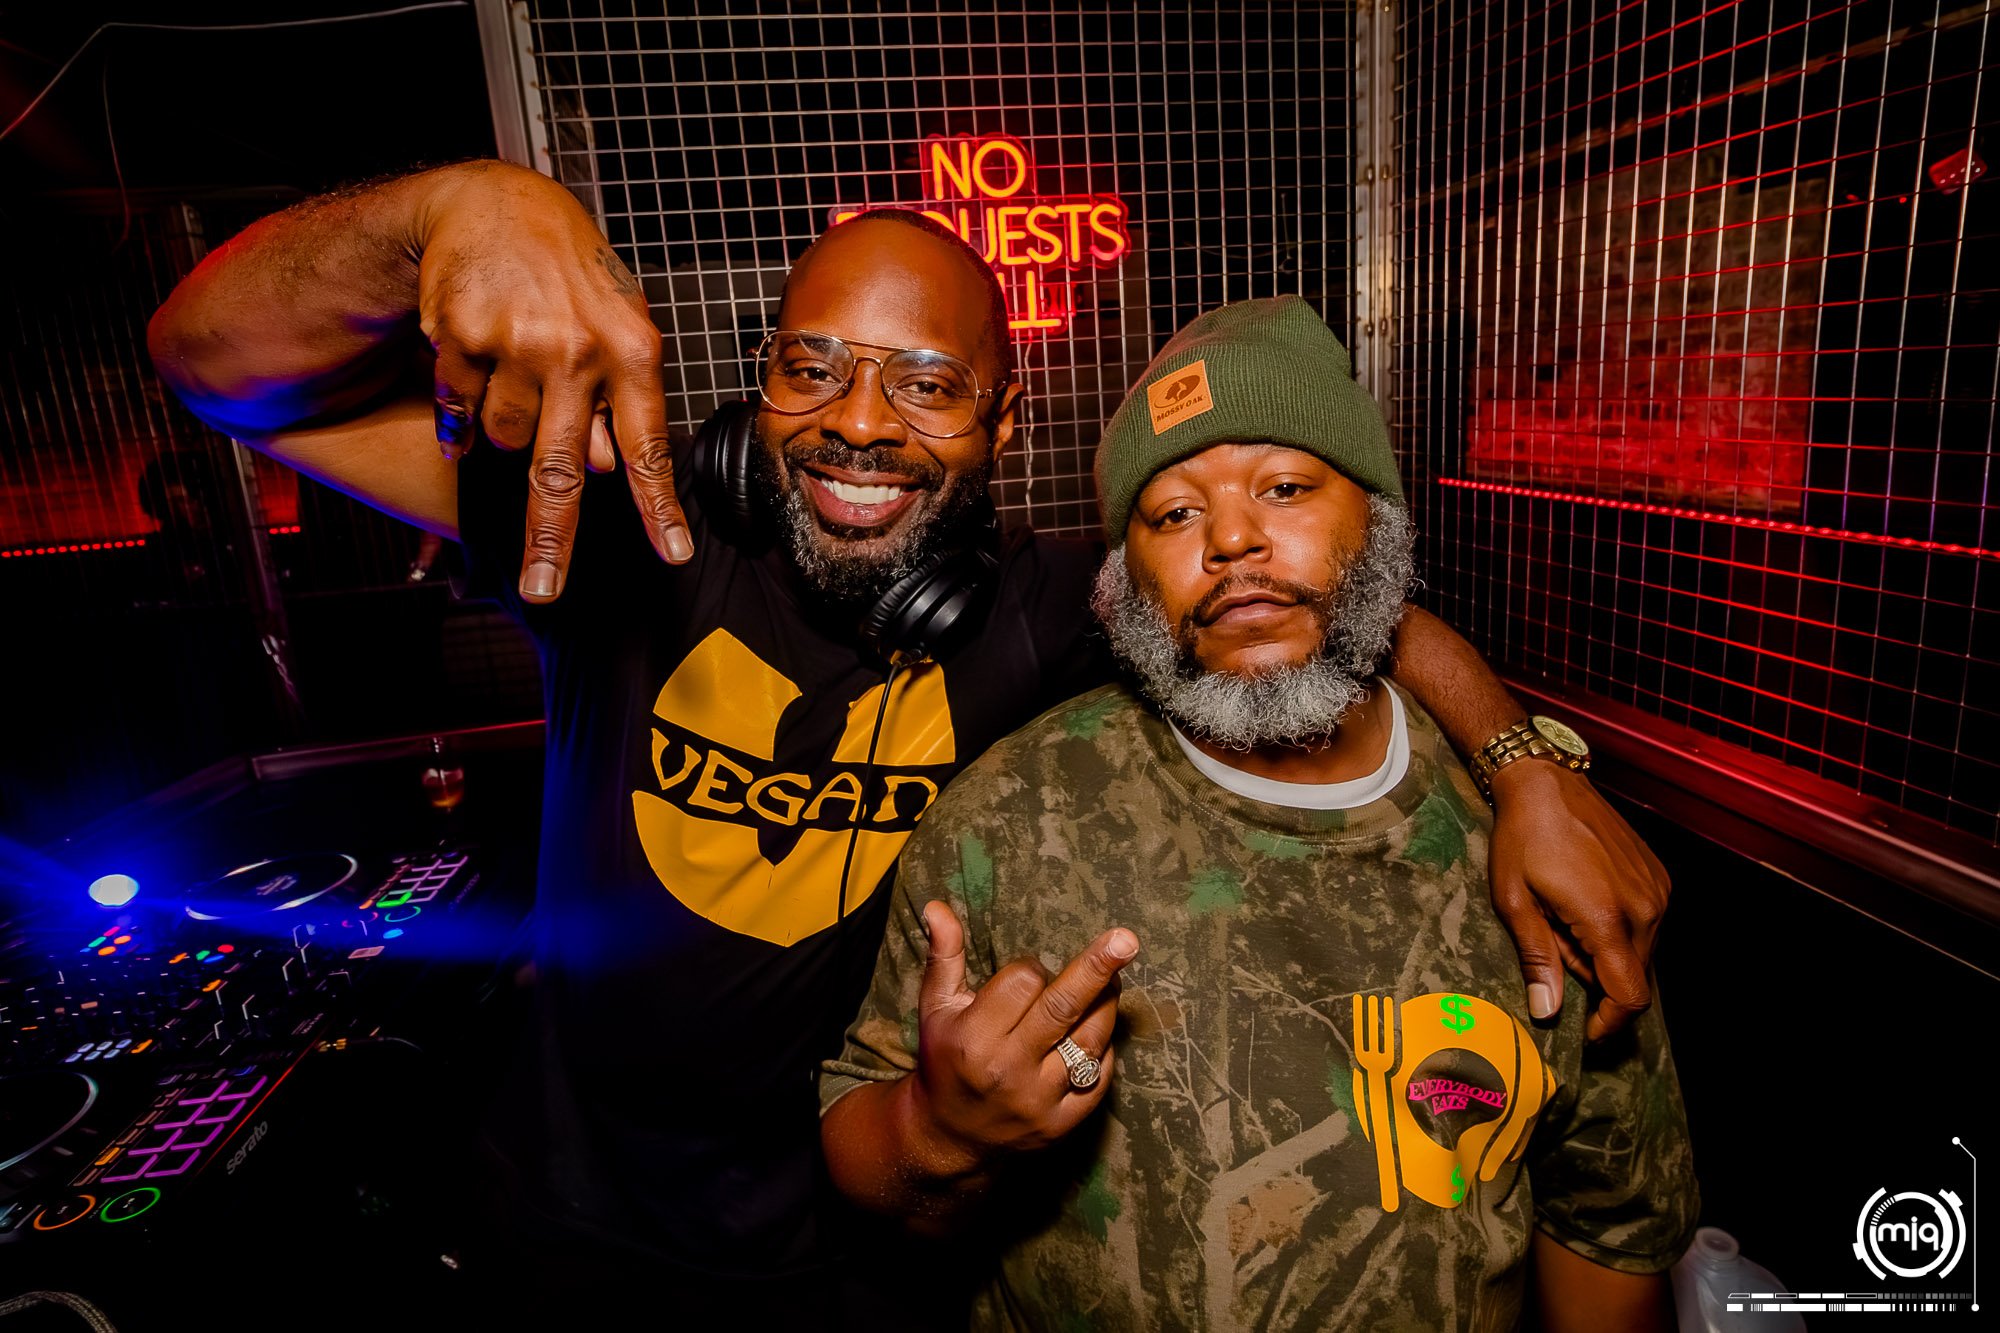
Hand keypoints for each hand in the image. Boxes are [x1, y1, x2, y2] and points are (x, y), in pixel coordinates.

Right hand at [415, 163, 692, 601]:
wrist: (499, 204)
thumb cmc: (572, 276)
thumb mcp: (618, 327)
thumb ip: (618, 400)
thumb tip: (607, 470)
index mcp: (632, 351)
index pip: (648, 446)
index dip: (657, 507)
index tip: (673, 555)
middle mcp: (578, 351)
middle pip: (560, 469)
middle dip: (552, 538)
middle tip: (545, 589)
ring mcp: (517, 343)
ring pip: (504, 437)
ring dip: (506, 427)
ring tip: (515, 372)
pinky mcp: (461, 336)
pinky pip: (457, 408)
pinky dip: (459, 407)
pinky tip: (471, 367)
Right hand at [901, 901, 1136, 1173]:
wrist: (948, 1137)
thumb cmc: (945, 1059)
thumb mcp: (936, 1008)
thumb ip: (944, 956)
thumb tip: (938, 906)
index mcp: (975, 1036)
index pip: (1022, 982)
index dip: (1031, 968)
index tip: (1027, 974)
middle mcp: (1008, 1068)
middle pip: (1062, 1008)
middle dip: (1097, 968)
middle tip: (1127, 939)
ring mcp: (1038, 1100)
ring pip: (1089, 1040)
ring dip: (1106, 1005)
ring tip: (1113, 981)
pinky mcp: (1061, 1124)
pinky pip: (1098, 1078)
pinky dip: (1104, 1050)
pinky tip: (1099, 1032)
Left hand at [1486, 760, 1668, 1040]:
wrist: (1547, 782)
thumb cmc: (1522, 839)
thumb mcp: (1515, 901)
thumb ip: (1538, 958)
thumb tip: (1548, 1011)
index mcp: (1608, 919)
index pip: (1628, 996)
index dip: (1609, 1022)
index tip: (1585, 1030)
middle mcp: (1645, 908)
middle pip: (1635, 977)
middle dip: (1597, 982)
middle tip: (1555, 949)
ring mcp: (1656, 890)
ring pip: (1642, 952)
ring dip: (1607, 954)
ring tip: (1564, 920)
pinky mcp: (1658, 876)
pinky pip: (1646, 923)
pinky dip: (1618, 930)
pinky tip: (1584, 904)